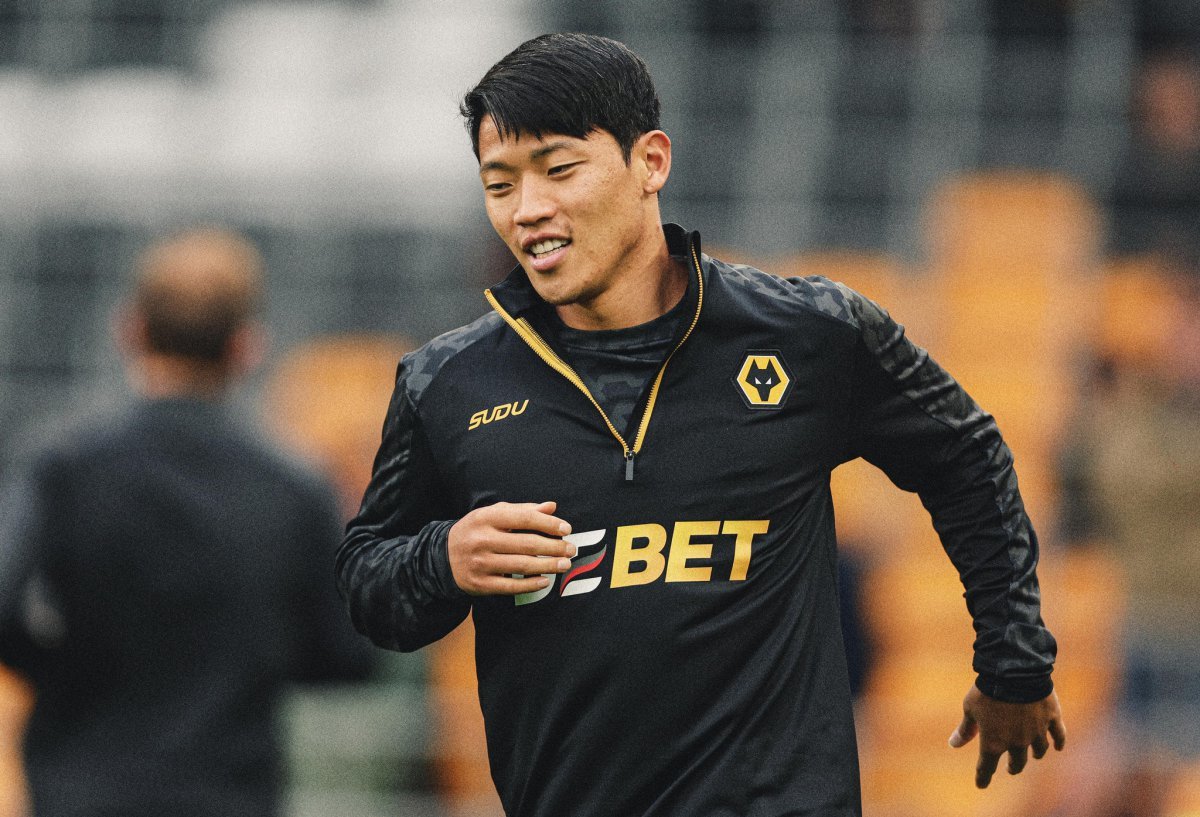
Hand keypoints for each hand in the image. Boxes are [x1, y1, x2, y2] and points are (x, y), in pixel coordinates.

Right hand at [448, 501, 573, 595]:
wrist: (443, 557)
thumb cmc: (476, 531)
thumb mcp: (494, 515)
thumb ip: (523, 510)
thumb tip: (552, 507)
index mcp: (486, 518)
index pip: (524, 519)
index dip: (548, 523)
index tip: (566, 529)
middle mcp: (482, 540)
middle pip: (526, 544)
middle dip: (554, 547)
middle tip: (571, 549)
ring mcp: (481, 563)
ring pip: (522, 565)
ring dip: (548, 566)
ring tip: (564, 564)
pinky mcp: (480, 584)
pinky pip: (511, 586)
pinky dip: (531, 584)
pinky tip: (545, 580)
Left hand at [949, 685, 1065, 787]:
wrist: (1014, 673)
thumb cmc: (987, 690)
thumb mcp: (970, 709)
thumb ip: (966, 729)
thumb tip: (953, 744)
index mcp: (994, 742)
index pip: (986, 767)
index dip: (983, 777)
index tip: (981, 784)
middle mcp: (1017, 742)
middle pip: (1017, 761)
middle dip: (1013, 766)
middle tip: (1011, 768)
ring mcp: (1037, 731)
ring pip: (1039, 750)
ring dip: (1035, 754)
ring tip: (1034, 756)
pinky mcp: (1052, 718)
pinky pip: (1058, 734)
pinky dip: (1059, 742)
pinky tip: (1058, 747)